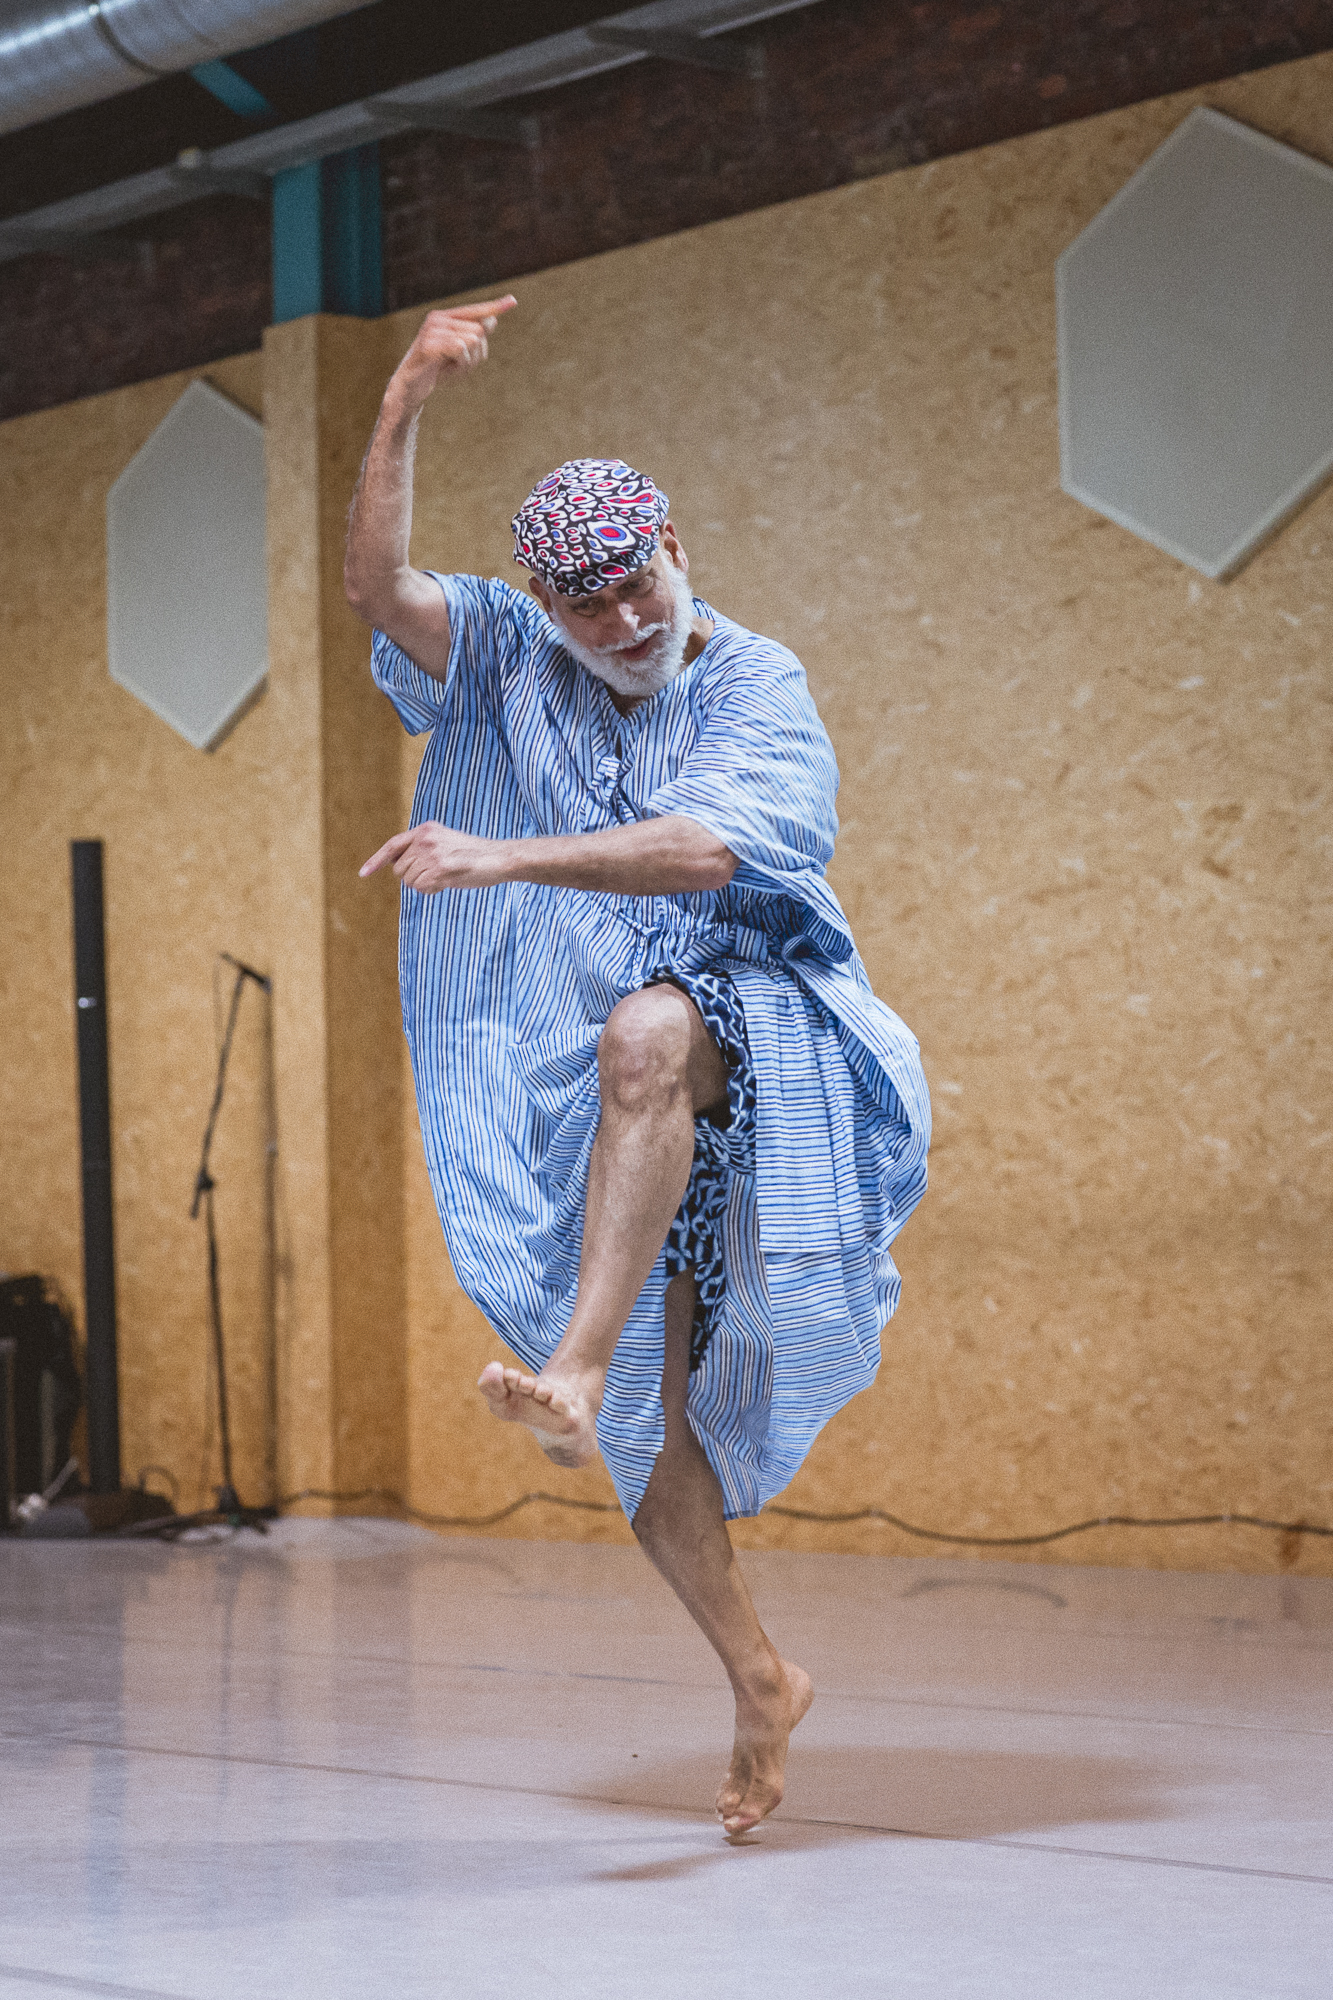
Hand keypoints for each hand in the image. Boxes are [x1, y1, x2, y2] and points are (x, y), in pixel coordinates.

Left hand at [360, 822, 507, 892]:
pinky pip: (422, 888)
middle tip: (435, 876)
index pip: (393, 845)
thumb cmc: (475, 854)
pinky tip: (448, 883)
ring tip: (446, 877)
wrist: (499, 857)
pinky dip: (432, 891)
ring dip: (424, 885)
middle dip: (413, 877)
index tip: (363, 873)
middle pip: (400, 869)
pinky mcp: (440, 870)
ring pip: (410, 881)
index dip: (376, 860)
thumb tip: (396, 865)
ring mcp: (432, 854)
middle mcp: (425, 839)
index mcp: (426, 829)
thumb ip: (422, 848)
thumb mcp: (445, 842)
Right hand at [391, 296, 516, 406]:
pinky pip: (460, 348)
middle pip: (480, 330)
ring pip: (473, 339)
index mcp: (446, 318)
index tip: (513, 301)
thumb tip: (492, 320)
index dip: (494, 307)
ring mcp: (432, 329)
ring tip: (450, 367)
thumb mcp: (461, 355)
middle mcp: (438, 318)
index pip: (475, 311)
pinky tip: (447, 369)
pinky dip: (460, 363)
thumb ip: (475, 337)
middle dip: (476, 354)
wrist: (411, 387)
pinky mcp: (428, 344)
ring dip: (468, 362)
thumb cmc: (437, 370)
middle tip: (458, 365)